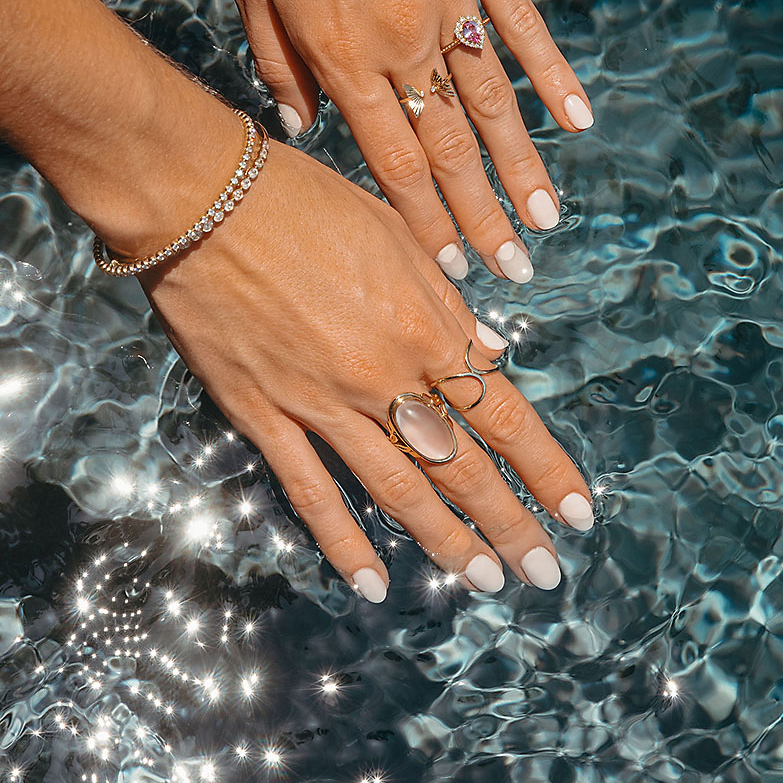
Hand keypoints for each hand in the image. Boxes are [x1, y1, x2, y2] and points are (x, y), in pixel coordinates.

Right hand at [139, 139, 593, 599]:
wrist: (203, 198)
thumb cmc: (303, 200)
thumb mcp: (393, 232)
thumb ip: (443, 300)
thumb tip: (487, 350)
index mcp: (423, 325)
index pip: (502, 413)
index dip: (546, 468)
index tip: (579, 511)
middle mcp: (383, 375)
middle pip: (461, 464)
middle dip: (509, 522)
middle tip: (542, 571)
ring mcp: (322, 402)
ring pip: (397, 489)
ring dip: (446, 541)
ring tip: (484, 582)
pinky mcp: (264, 415)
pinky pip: (310, 490)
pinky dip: (342, 542)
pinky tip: (371, 583)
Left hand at [226, 0, 593, 282]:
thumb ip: (278, 66)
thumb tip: (304, 129)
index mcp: (344, 57)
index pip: (393, 162)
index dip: (423, 219)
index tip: (451, 265)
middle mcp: (405, 42)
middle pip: (450, 150)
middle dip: (482, 218)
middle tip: (515, 271)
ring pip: (493, 102)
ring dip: (523, 167)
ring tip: (547, 220)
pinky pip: (523, 26)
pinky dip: (551, 75)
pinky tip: (577, 120)